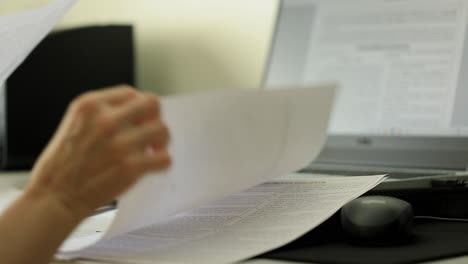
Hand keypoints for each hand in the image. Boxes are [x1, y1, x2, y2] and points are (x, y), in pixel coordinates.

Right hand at [26, 85, 170, 219]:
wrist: (54, 197)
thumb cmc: (63, 165)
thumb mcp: (75, 123)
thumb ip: (102, 113)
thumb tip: (136, 112)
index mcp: (90, 105)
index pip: (130, 93)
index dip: (138, 107)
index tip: (139, 119)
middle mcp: (106, 120)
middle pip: (152, 104)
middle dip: (154, 118)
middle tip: (149, 132)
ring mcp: (120, 143)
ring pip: (162, 130)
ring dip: (161, 141)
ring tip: (151, 151)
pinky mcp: (131, 166)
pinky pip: (165, 158)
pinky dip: (162, 163)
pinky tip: (151, 166)